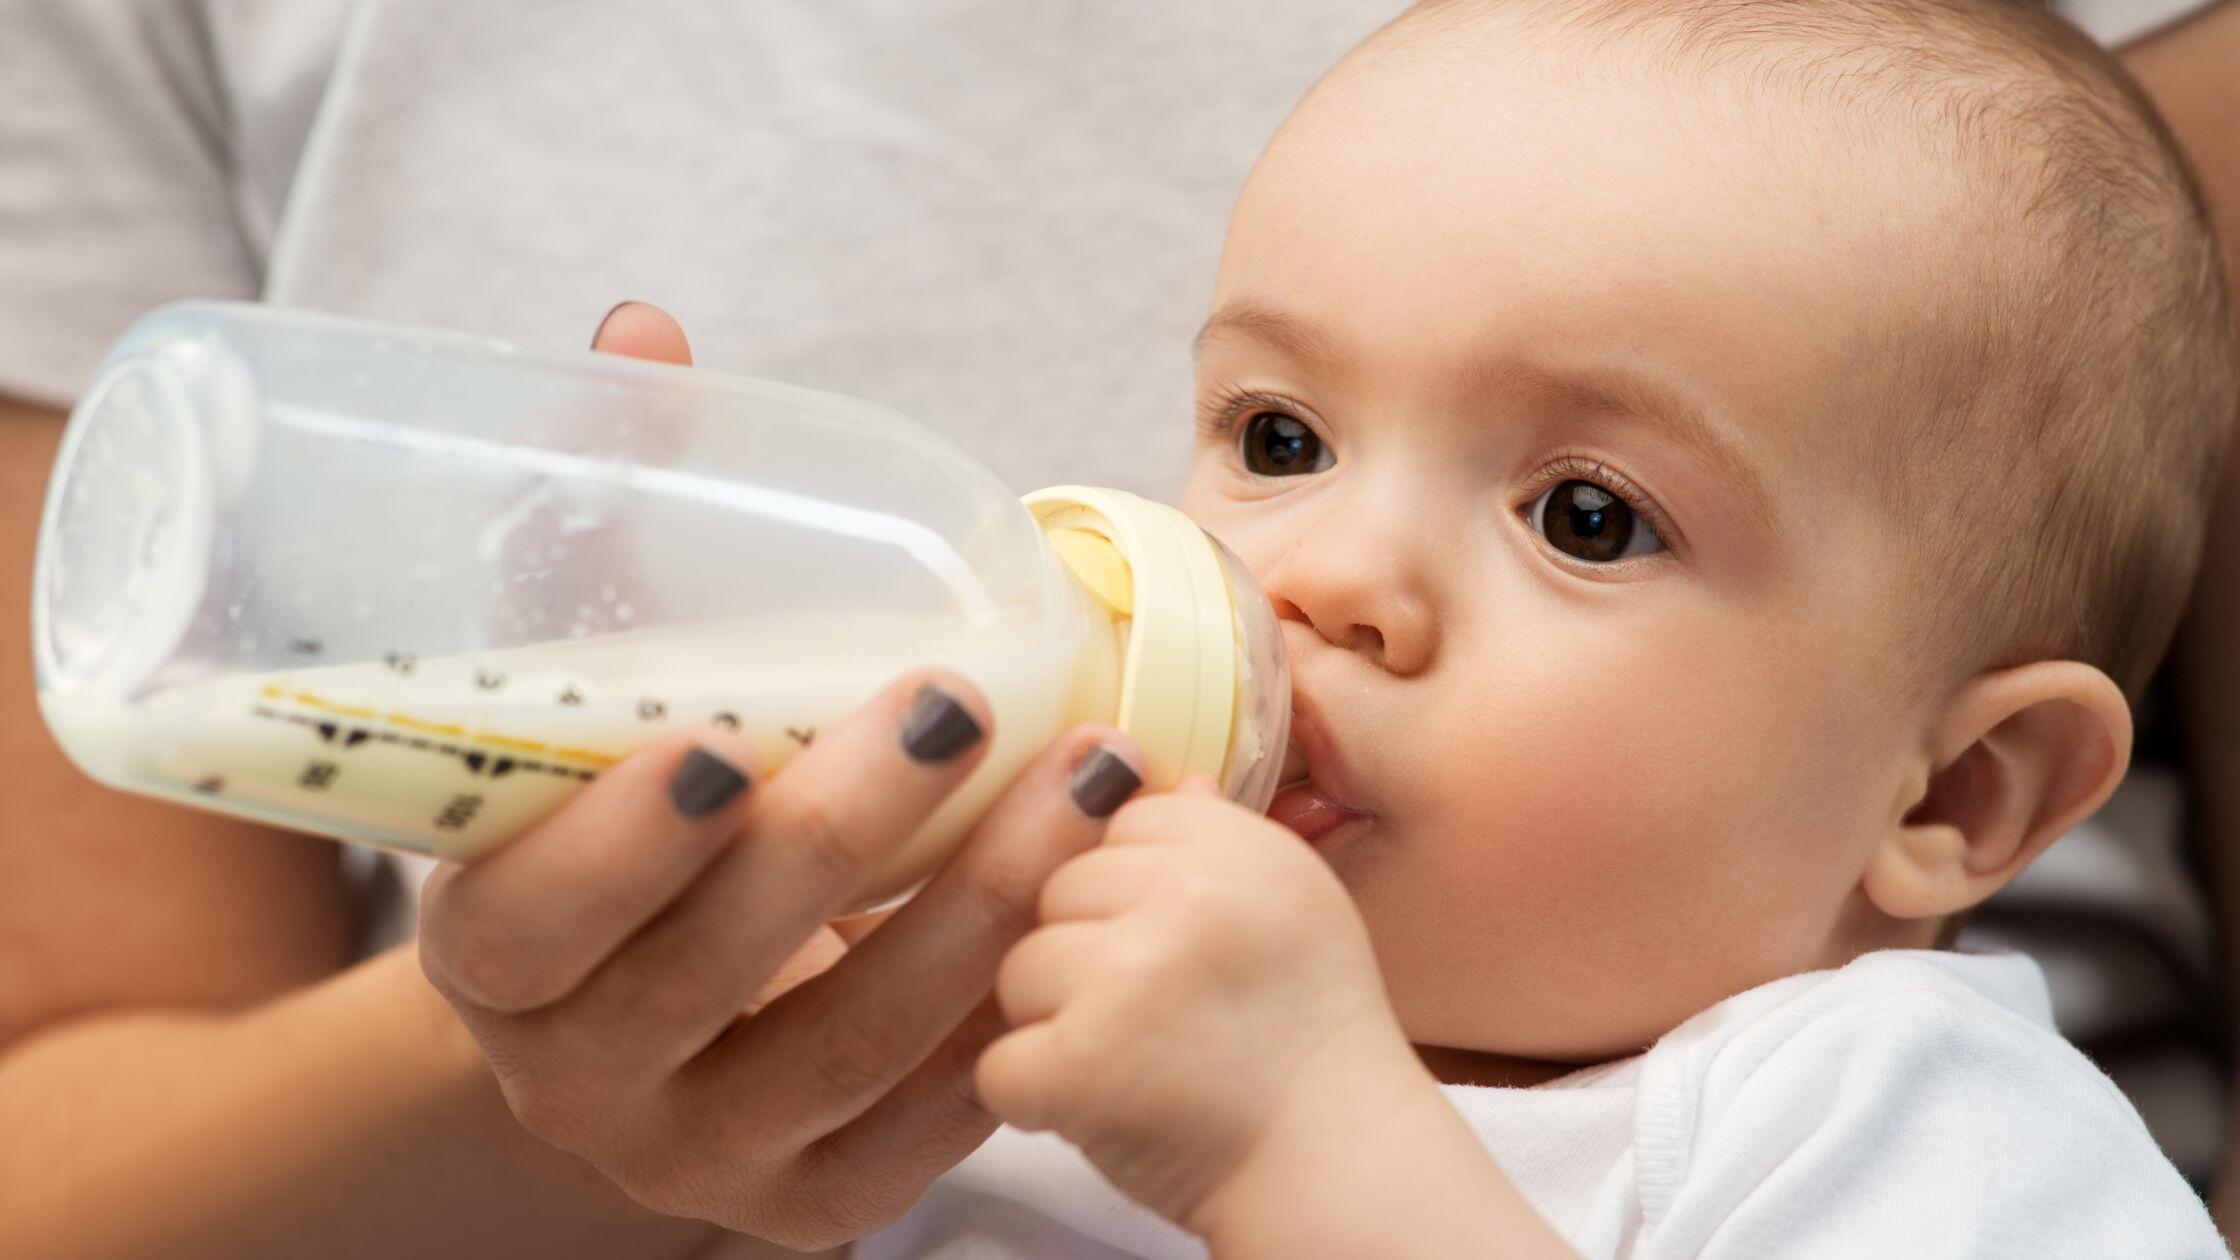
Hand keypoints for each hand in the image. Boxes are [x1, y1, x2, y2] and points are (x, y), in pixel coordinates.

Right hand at [417, 301, 1151, 1250]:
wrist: (653, 991)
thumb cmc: (625, 799)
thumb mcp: (594, 671)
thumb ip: (607, 516)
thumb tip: (642, 336)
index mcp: (492, 955)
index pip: (527, 923)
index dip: (613, 850)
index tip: (718, 744)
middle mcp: (577, 1081)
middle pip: (701, 985)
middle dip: (837, 847)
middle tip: (953, 707)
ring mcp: (700, 1157)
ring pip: (843, 1057)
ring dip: (974, 916)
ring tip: (1087, 784)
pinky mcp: (814, 1203)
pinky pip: (926, 1127)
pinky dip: (1013, 1014)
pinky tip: (1095, 898)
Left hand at [975, 776, 1424, 1228]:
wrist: (1339, 1170)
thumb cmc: (1311, 1048)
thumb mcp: (1296, 907)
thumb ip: (1215, 840)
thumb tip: (1146, 773)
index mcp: (1236, 847)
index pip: (1117, 822)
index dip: (1128, 895)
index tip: (1175, 950)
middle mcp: (1188, 896)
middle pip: (1057, 891)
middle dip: (1085, 957)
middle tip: (1156, 1017)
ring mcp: (1128, 977)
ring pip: (1017, 971)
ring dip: (1054, 1026)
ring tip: (1135, 1064)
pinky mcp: (1076, 1064)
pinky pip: (997, 1062)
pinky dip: (1035, 1101)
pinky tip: (1102, 1110)